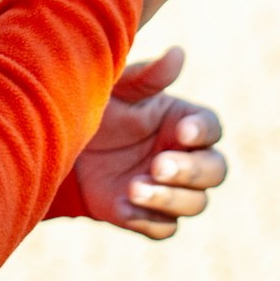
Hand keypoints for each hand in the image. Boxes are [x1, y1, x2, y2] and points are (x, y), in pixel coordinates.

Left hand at [73, 47, 226, 239]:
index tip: (181, 132)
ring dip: (170, 199)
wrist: (65, 143)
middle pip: (214, 171)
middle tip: (158, 165)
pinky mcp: (149, 216)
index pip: (211, 129)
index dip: (203, 132)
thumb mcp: (120, 88)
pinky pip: (164, 227)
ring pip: (194, 203)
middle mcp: (184, 157)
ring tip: (135, 187)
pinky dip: (150, 220)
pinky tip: (125, 206)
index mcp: (183, 122)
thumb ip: (149, 76)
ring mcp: (169, 189)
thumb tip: (178, 53)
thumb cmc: (100, 106)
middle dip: (191, 171)